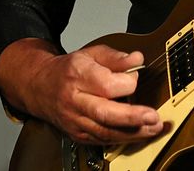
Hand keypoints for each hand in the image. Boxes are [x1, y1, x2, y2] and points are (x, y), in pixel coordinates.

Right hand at [0, 38, 164, 144]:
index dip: (127, 83)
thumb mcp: (93, 53)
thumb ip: (117, 57)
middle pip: (105, 113)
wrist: (40, 87)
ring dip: (132, 133)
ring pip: (104, 132)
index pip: (107, 85)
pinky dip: (121, 139)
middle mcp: (74, 100)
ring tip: (153, 129)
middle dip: (132, 117)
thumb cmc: (69, 69)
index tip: (135, 77)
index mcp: (78, 76)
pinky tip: (137, 134)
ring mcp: (74, 120)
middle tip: (153, 117)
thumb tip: (137, 60)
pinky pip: (101, 140)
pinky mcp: (76, 134)